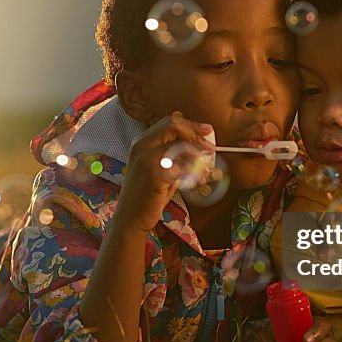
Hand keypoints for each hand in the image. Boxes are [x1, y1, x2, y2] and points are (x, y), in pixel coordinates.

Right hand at [114, 113, 215, 233]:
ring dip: (198, 156)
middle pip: (174, 126)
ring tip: (205, 169)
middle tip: (210, 148)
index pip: (169, 122)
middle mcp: (141, 146)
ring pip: (180, 145)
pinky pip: (182, 167)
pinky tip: (197, 180)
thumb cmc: (146, 196)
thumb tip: (197, 148)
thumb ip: (173, 157)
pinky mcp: (154, 175)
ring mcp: (146, 159)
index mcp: (141, 142)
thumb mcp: (158, 170)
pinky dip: (194, 173)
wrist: (130, 218)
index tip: (207, 130)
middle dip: (196, 135)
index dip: (191, 125)